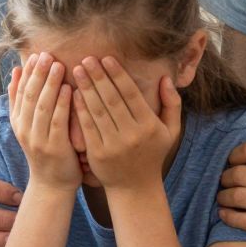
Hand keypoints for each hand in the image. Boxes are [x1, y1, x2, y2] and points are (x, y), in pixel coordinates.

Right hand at [11, 53, 81, 190]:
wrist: (52, 185)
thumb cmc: (46, 150)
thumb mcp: (28, 125)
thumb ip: (22, 100)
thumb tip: (15, 71)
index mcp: (18, 121)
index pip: (19, 91)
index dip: (27, 72)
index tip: (35, 54)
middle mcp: (24, 129)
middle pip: (29, 95)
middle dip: (37, 73)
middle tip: (46, 54)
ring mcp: (38, 139)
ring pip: (41, 106)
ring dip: (49, 84)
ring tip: (57, 64)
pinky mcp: (54, 147)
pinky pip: (57, 122)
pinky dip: (62, 104)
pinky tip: (68, 89)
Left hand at [73, 58, 179, 190]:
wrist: (135, 188)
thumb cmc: (153, 154)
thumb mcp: (171, 131)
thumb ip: (172, 104)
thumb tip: (166, 78)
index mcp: (149, 126)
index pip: (131, 95)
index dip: (118, 75)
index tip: (107, 58)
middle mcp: (132, 135)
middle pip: (112, 100)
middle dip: (98, 77)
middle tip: (87, 58)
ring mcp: (113, 145)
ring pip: (98, 111)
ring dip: (86, 88)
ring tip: (78, 70)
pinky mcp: (98, 154)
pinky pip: (87, 127)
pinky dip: (80, 109)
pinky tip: (73, 94)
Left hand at [218, 118, 245, 246]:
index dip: (235, 155)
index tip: (233, 163)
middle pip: (241, 173)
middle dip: (226, 177)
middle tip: (224, 182)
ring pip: (239, 196)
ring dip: (223, 197)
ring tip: (223, 198)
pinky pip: (244, 220)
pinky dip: (229, 217)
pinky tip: (226, 215)